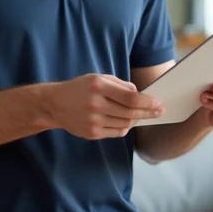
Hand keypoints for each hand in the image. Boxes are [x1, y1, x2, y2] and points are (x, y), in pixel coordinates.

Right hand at [44, 74, 162, 139]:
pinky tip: (127, 121)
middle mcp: (96, 104)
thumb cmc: (79, 88)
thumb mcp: (99, 78)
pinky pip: (116, 132)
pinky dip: (125, 127)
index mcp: (98, 86)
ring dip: (136, 119)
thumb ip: (120, 85)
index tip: (158, 104)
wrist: (54, 104)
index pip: (130, 98)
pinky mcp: (91, 133)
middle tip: (159, 111)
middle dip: (148, 112)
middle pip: (130, 113)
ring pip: (125, 124)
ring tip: (142, 115)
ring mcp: (93, 121)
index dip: (147, 102)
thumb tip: (140, 94)